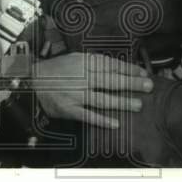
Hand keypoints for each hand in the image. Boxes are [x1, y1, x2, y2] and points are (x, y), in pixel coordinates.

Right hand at [30, 52, 153, 128]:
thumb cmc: (58, 69)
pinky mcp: (70, 109)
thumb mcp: (76, 58)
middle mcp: (83, 78)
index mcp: (85, 63)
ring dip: (122, 102)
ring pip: (103, 99)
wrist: (33, 80)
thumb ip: (95, 62)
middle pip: (112, 81)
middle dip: (132, 84)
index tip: (143, 73)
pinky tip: (116, 123)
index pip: (112, 65)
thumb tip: (117, 66)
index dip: (129, 69)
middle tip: (149, 86)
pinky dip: (102, 120)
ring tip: (138, 105)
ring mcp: (76, 94)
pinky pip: (88, 115)